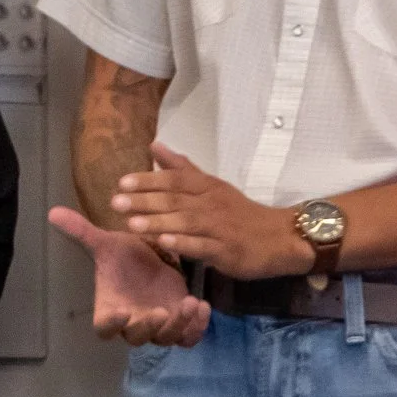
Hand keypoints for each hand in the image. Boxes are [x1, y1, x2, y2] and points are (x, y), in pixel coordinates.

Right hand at [48, 207, 209, 345]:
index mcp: (110, 307)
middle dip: (150, 327)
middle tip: (161, 311)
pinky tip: (203, 305)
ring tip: (191, 303)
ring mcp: (158, 326)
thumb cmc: (125, 255)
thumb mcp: (105, 242)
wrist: (152, 258)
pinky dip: (197, 328)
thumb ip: (81, 232)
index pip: (104, 327)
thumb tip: (52, 212)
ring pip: (167, 338)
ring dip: (179, 325)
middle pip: (137, 338)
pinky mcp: (180, 324)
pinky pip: (189, 338)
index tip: (122, 311)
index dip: (112, 324)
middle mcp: (133, 322)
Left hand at [110, 148, 314, 281]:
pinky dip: (184, 244)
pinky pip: (203, 246)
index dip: (148, 180)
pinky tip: (164, 243)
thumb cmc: (240, 212)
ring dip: (158, 222)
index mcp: (206, 187)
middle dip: (145, 200)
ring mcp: (220, 227)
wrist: (280, 238)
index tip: (121, 182)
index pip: (174, 179)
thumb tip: (154, 145)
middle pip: (175, 199)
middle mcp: (211, 204)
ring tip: (131, 224)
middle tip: (115, 202)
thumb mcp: (212, 185)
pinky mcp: (227, 250)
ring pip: (186, 222)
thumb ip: (182, 168)